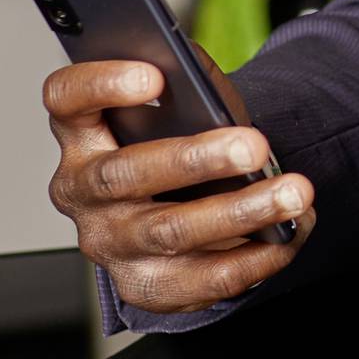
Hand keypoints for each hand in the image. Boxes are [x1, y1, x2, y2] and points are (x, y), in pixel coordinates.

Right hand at [45, 48, 315, 315]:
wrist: (193, 204)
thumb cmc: (185, 141)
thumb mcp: (183, 104)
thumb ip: (188, 82)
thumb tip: (200, 71)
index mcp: (82, 133)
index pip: (66, 99)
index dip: (101, 85)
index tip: (155, 76)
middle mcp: (83, 191)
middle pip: (124, 174)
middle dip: (196, 159)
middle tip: (254, 145)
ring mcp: (109, 243)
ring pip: (169, 232)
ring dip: (239, 212)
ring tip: (292, 193)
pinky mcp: (144, 286)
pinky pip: (201, 280)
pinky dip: (253, 258)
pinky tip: (287, 234)